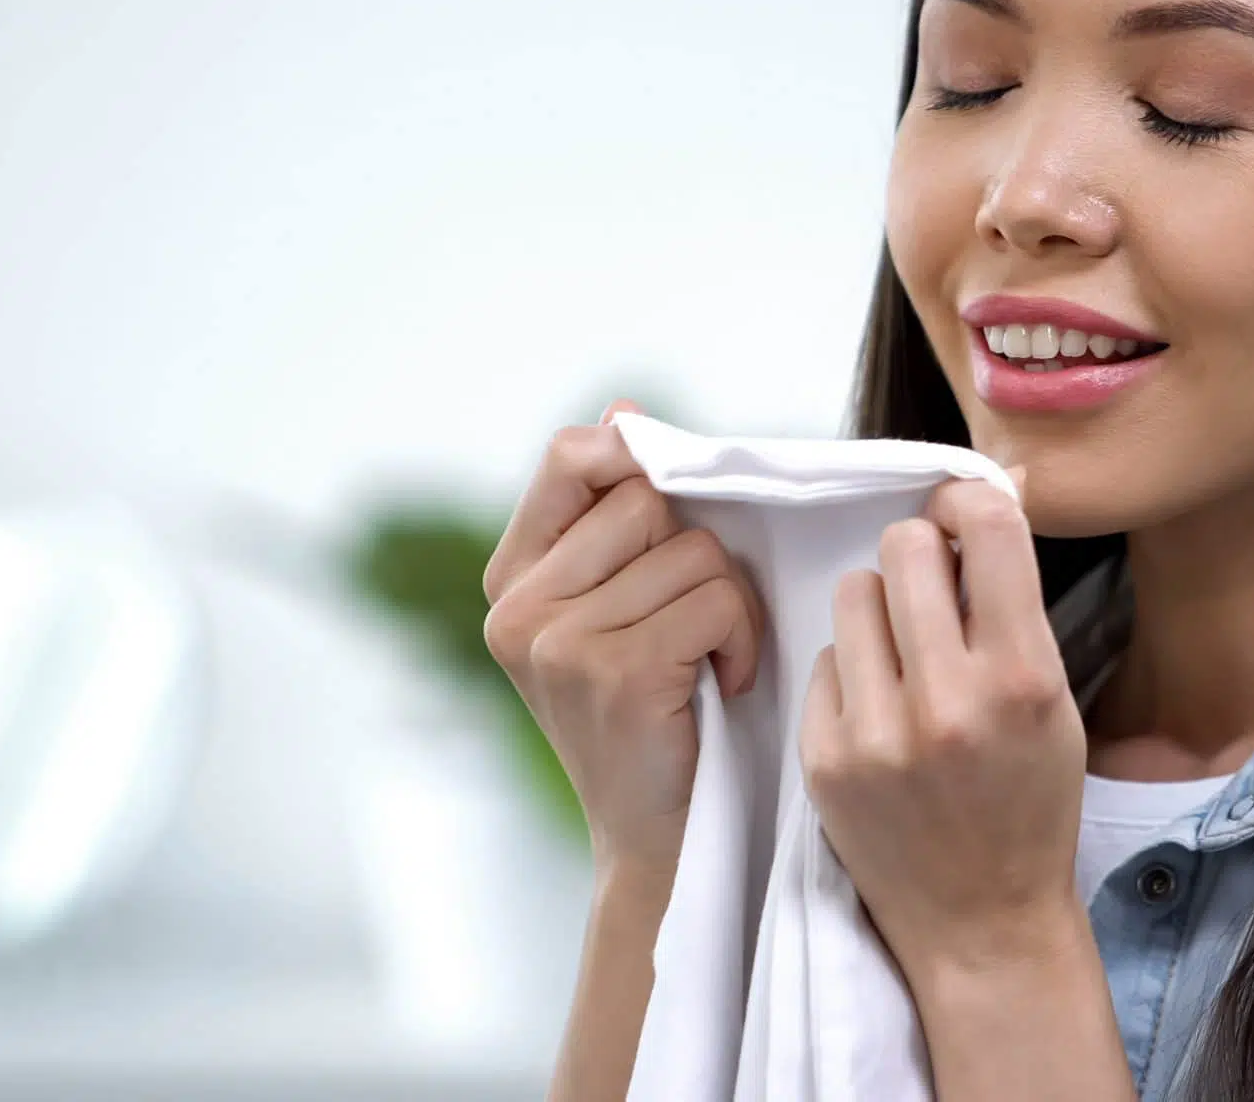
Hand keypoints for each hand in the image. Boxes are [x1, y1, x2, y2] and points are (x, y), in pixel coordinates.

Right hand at [483, 402, 766, 888]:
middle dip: (696, 553)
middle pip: (648, 500)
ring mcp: (559, 642)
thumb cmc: (657, 716)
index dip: (636, 467)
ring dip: (727, 603)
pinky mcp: (615, 672)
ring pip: (693, 551)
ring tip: (706, 660)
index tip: (667, 527)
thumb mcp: (619, 610)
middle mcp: (518, 609)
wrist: (658, 844)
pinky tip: (722, 681)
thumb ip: (615, 515)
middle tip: (691, 623)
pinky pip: (717, 599)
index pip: (572, 457)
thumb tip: (621, 410)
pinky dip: (742, 639)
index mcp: (511, 581)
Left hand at [799, 474, 1087, 994]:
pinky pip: (824, 660)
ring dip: (880, 609)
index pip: (988, 529)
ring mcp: (877, 733)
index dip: (972, 503)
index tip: (964, 514)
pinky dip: (851, 673)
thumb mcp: (1054, 703)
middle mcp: (948, 702)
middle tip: (932, 590)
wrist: (982, 924)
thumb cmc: (1028, 806)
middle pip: (905, 545)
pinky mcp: (824, 759)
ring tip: (903, 658)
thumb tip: (979, 499)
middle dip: (921, 555)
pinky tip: (879, 715)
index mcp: (1022, 680)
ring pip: (853, 592)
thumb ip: (1014, 607)